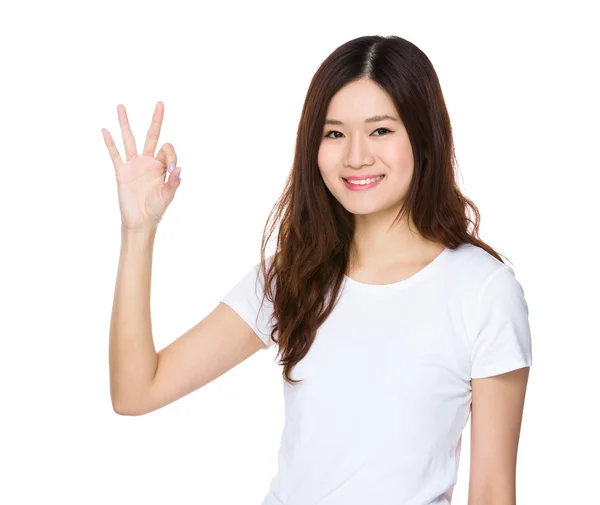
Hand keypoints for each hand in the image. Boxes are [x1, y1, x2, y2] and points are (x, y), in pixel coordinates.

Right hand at [102, 101, 180, 231]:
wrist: (140, 222)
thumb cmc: (156, 209)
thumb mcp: (168, 196)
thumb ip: (174, 183)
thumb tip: (179, 169)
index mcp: (162, 166)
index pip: (167, 149)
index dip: (171, 156)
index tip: (172, 171)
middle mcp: (148, 161)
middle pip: (151, 135)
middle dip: (156, 120)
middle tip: (160, 103)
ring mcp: (133, 165)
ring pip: (130, 139)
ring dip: (126, 123)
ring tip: (121, 106)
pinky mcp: (121, 172)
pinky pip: (115, 154)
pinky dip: (110, 143)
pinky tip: (105, 130)